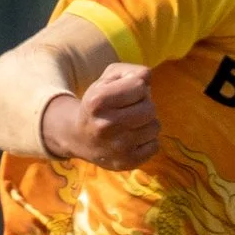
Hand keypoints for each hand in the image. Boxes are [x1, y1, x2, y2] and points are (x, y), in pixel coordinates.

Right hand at [43, 62, 160, 169]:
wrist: (79, 137)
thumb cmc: (98, 103)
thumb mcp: (105, 80)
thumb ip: (129, 71)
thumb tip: (147, 78)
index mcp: (97, 102)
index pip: (139, 85)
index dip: (137, 86)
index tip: (127, 93)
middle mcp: (105, 126)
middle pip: (150, 108)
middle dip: (144, 105)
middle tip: (132, 109)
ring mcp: (117, 147)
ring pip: (155, 127)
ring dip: (147, 123)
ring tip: (132, 124)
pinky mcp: (126, 162)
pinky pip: (155, 146)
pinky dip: (148, 141)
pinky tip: (133, 139)